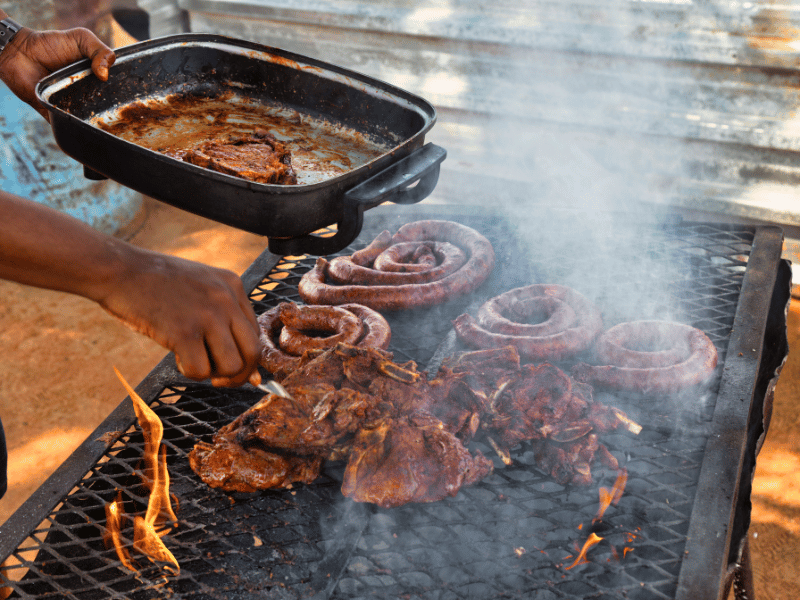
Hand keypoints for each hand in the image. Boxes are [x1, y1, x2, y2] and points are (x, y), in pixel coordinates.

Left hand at [0, 25, 114, 120]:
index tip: (132, 99)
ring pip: (88, 121)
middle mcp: (87, 95)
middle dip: (113, 113)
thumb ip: (100, 51)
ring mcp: (72, 105)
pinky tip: (81, 128)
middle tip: (121, 115)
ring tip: (104, 124)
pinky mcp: (55, 114)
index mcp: (96, 79)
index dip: (124, 95)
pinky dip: (72, 129)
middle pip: (105, 109)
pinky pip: (66, 126)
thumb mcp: (81, 38)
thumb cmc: (50, 43)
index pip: (115, 91)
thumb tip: (105, 75)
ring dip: (94, 123)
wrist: (19, 52)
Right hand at [97, 249, 262, 386]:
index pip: (256, 333)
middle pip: (253, 353)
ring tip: (195, 363)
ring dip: (214, 375)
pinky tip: (177, 359)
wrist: (120, 270)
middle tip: (219, 379)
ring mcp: (207, 315)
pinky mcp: (184, 331)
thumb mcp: (201, 286)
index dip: (245, 356)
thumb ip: (223, 315)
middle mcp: (226, 300)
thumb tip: (245, 368)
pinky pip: (201, 371)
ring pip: (232, 367)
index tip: (228, 366)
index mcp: (233, 286)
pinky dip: (190, 373)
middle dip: (239, 375)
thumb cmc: (156, 283)